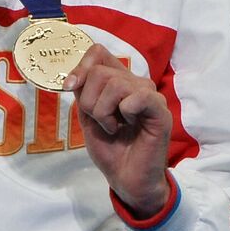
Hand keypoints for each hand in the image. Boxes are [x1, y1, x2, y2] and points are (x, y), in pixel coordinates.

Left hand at [65, 45, 171, 216]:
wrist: (126, 178)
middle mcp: (135, 83)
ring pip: (115, 83)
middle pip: (100, 71)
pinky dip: (123, 112)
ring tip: (113, 127)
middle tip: (100, 121)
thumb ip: (83, 92)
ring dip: (103, 111)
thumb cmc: (110, 148)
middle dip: (89, 100)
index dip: (80, 67)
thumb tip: (73, 76)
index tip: (69, 88)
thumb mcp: (87, 116)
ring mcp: (149, 96)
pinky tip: (128, 126)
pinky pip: (138, 96)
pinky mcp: (160, 111)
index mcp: (117, 81)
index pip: (98, 52)